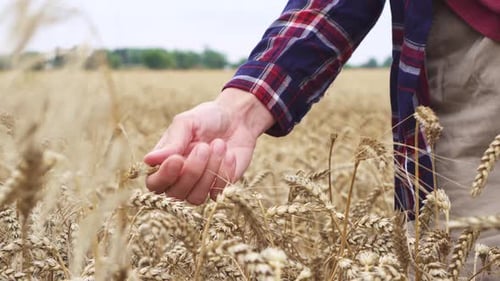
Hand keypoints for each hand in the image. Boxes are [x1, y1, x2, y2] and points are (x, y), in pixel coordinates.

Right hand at [143, 88, 274, 204]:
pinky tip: (229, 154)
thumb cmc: (206, 118)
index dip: (164, 176)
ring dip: (209, 171)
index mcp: (164, 162)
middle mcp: (179, 179)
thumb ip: (171, 142)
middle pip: (175, 194)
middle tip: (204, 146)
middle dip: (192, 171)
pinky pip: (217, 193)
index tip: (178, 159)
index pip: (154, 183)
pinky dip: (224, 173)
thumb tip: (149, 160)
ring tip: (219, 145)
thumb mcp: (187, 122)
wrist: (237, 118)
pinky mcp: (218, 188)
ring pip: (196, 198)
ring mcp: (199, 186)